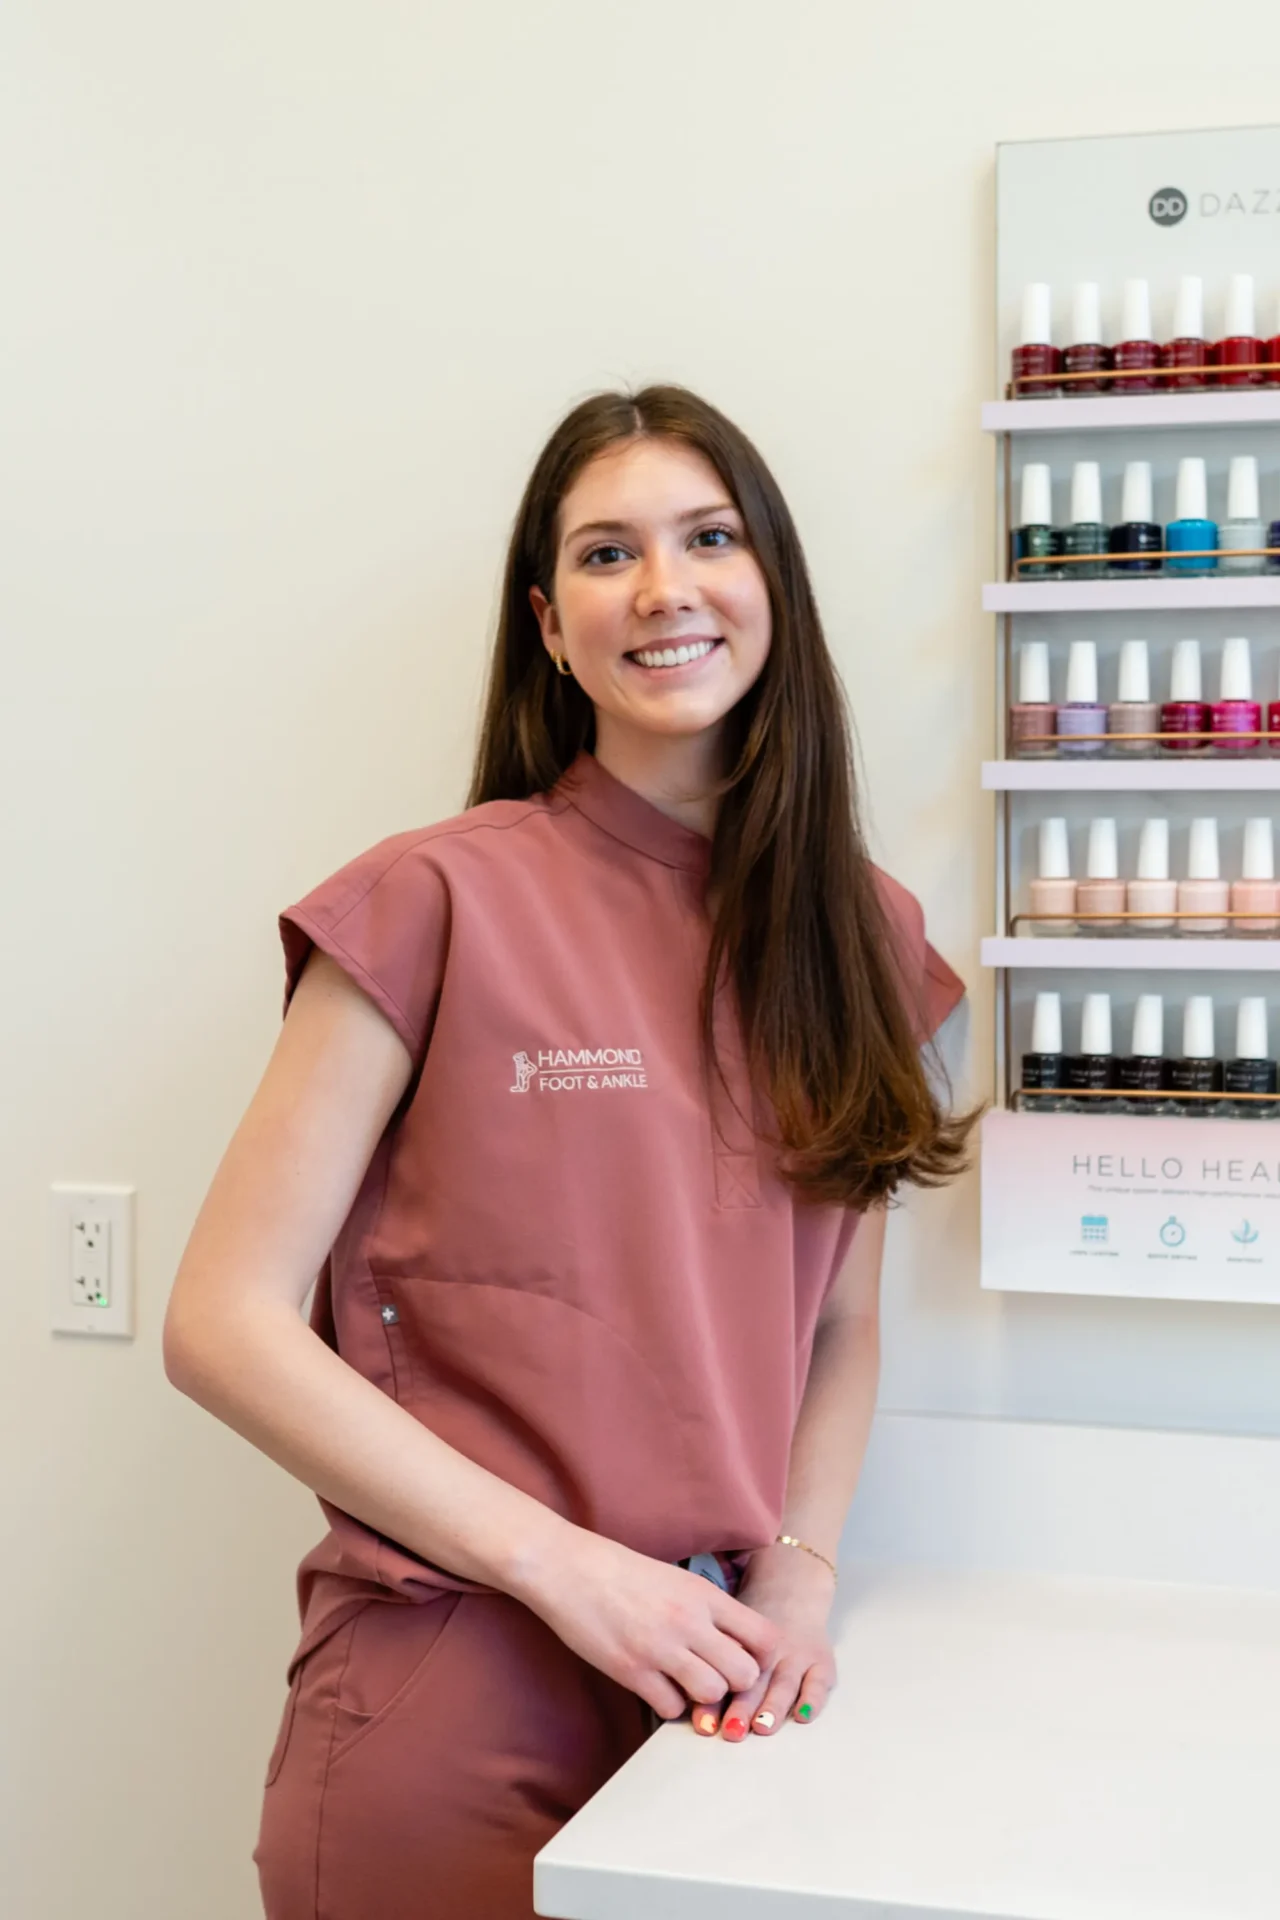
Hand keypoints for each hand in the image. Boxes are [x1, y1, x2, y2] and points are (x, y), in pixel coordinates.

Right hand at [521, 1528, 780, 1721]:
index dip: (763, 1658)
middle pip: (745, 1674)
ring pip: (711, 1694)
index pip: (765, 1637)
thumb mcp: (676, 1579)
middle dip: (735, 1684)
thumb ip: (707, 1610)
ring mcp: (660, 1648)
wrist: (568, 1568)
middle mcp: (689, 1621)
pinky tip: (657, 1687)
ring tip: (686, 1684)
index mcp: (704, 1595)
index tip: (746, 1660)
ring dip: (702, 1697)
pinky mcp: (631, 1671)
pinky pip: (671, 1708)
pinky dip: (669, 1705)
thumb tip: (735, 1644)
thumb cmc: (621, 1571)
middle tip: (716, 1678)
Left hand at [693, 1543, 836, 1740]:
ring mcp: (797, 1652)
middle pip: (754, 1678)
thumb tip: (667, 1687)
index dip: (713, 1696)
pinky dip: (813, 1698)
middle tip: (730, 1732)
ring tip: (761, 1727)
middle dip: (742, 1707)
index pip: (724, 1667)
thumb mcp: (718, 1622)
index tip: (702, 1723)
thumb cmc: (744, 1620)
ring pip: (784, 1681)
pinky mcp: (821, 1659)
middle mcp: (768, 1647)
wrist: (790, 1585)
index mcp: (739, 1637)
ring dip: (773, 1705)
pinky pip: (820, 1680)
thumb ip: (699, 1650)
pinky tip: (803, 1715)